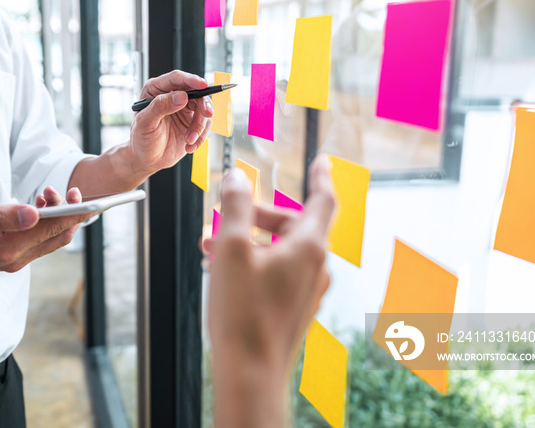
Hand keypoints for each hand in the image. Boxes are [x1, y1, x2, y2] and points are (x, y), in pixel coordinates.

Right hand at [0, 186, 88, 271]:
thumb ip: (1, 215)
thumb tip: (34, 214)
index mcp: (7, 250)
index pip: (52, 230)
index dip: (72, 213)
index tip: (82, 196)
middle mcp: (15, 259)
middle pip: (58, 236)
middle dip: (69, 213)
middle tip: (65, 190)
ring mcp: (15, 259)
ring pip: (51, 238)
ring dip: (57, 215)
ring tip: (47, 193)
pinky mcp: (13, 254)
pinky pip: (40, 239)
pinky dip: (46, 221)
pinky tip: (40, 205)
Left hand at [129, 70, 213, 173]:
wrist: (147, 160)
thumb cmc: (141, 140)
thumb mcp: (145, 123)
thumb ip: (160, 107)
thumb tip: (182, 96)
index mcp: (156, 90)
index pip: (176, 79)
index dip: (191, 80)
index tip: (203, 85)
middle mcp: (172, 96)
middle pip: (196, 92)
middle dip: (203, 104)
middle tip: (207, 115)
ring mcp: (184, 109)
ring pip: (203, 109)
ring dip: (199, 127)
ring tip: (189, 140)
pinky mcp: (192, 122)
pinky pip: (205, 125)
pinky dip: (201, 137)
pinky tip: (190, 146)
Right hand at [208, 154, 335, 427]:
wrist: (252, 374)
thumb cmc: (243, 314)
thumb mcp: (231, 249)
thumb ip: (236, 207)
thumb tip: (237, 177)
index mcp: (309, 247)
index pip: (323, 200)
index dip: (320, 176)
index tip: (322, 160)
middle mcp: (315, 267)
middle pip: (290, 223)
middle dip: (254, 216)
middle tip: (222, 218)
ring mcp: (307, 289)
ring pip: (279, 249)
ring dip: (248, 241)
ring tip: (211, 248)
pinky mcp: (294, 307)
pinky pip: (277, 271)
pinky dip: (254, 262)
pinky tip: (225, 272)